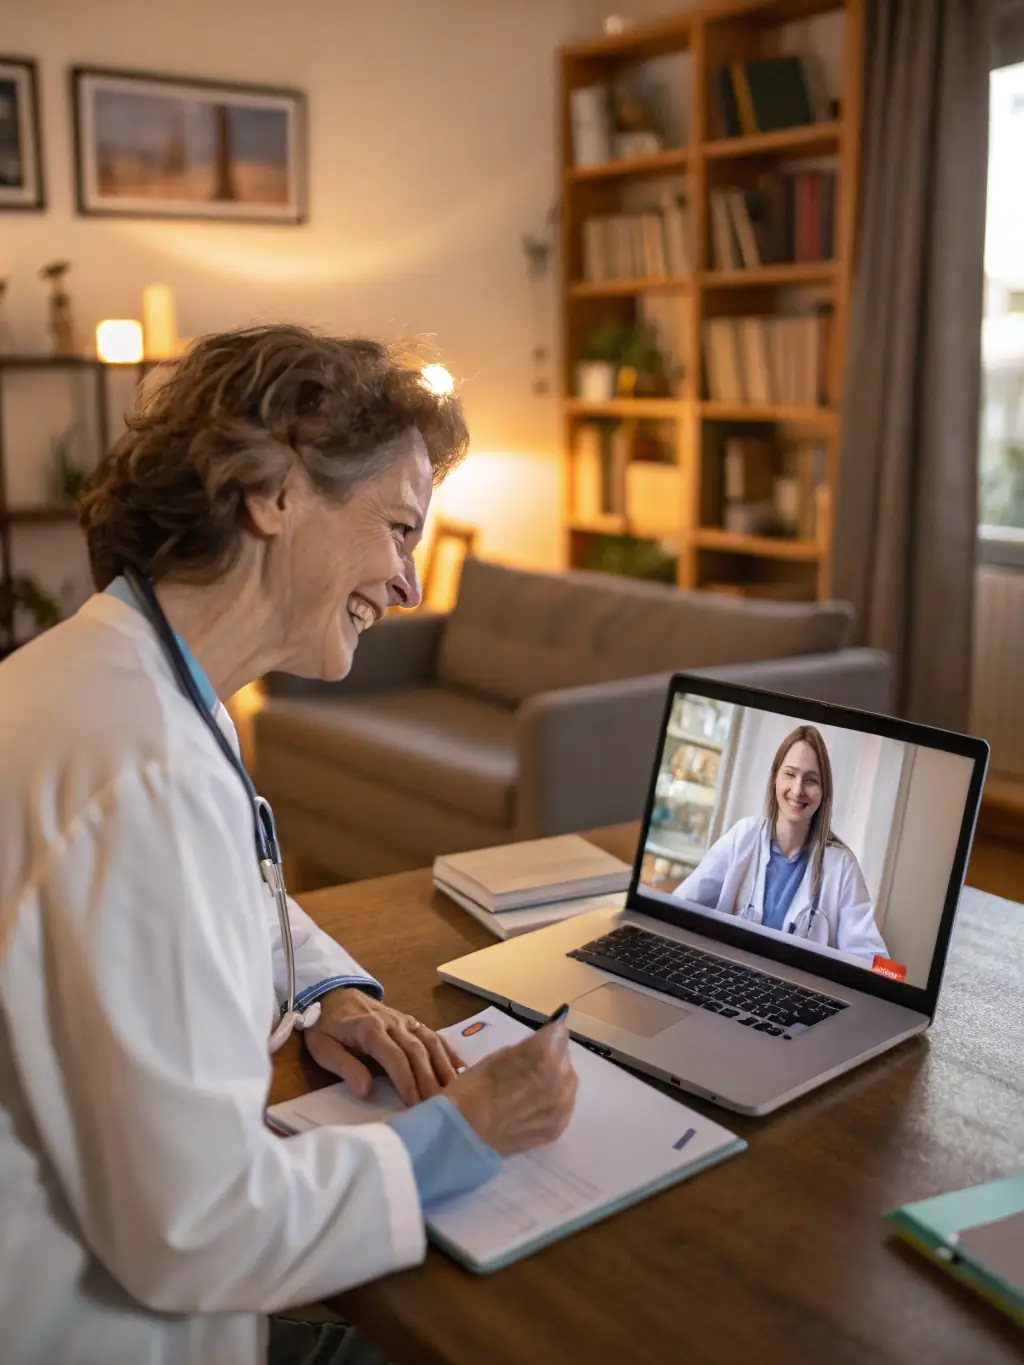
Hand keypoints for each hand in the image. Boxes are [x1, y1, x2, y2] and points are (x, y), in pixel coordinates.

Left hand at [304, 989, 463, 1106]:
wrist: (332, 994)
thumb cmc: (326, 1025)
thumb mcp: (322, 1047)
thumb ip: (344, 1067)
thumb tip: (365, 1090)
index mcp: (369, 1028)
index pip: (394, 1056)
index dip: (406, 1081)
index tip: (414, 1104)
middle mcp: (392, 1022)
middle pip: (417, 1051)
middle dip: (429, 1080)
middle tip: (439, 1106)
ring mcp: (404, 1020)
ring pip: (430, 1043)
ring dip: (443, 1068)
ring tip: (454, 1092)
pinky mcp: (410, 1021)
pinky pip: (433, 1035)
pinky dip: (448, 1052)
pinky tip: (460, 1069)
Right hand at [445, 1020, 577, 1155]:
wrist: (465, 1132)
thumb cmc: (475, 1087)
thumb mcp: (499, 1056)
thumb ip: (528, 1049)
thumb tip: (543, 1044)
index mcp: (544, 1054)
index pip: (559, 1033)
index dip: (546, 1038)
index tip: (534, 1045)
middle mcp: (560, 1078)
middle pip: (565, 1058)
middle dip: (552, 1058)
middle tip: (529, 1068)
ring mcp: (562, 1106)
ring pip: (568, 1083)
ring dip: (555, 1080)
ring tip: (530, 1089)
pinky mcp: (558, 1127)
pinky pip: (563, 1106)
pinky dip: (552, 1102)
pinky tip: (532, 1107)